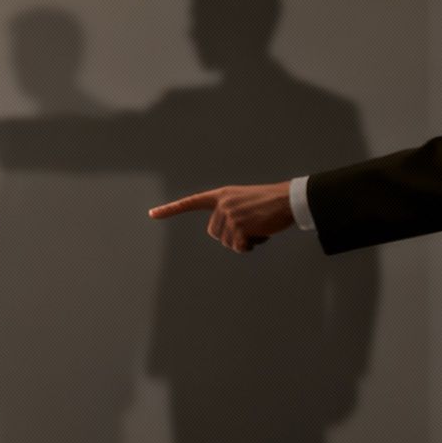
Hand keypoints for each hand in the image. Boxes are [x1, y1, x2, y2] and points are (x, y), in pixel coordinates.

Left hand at [148, 182, 293, 252]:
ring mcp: (229, 215)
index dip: (171, 209)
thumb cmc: (270, 202)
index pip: (191, 202)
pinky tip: (262, 234)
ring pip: (227, 242)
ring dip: (243, 241)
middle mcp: (221, 204)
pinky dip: (250, 245)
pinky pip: (239, 246)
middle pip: (215, 233)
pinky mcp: (239, 226)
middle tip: (252, 226)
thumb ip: (229, 213)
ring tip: (259, 227)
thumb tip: (225, 236)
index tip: (152, 214)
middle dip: (232, 236)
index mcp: (221, 195)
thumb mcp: (244, 201)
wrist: (289, 199)